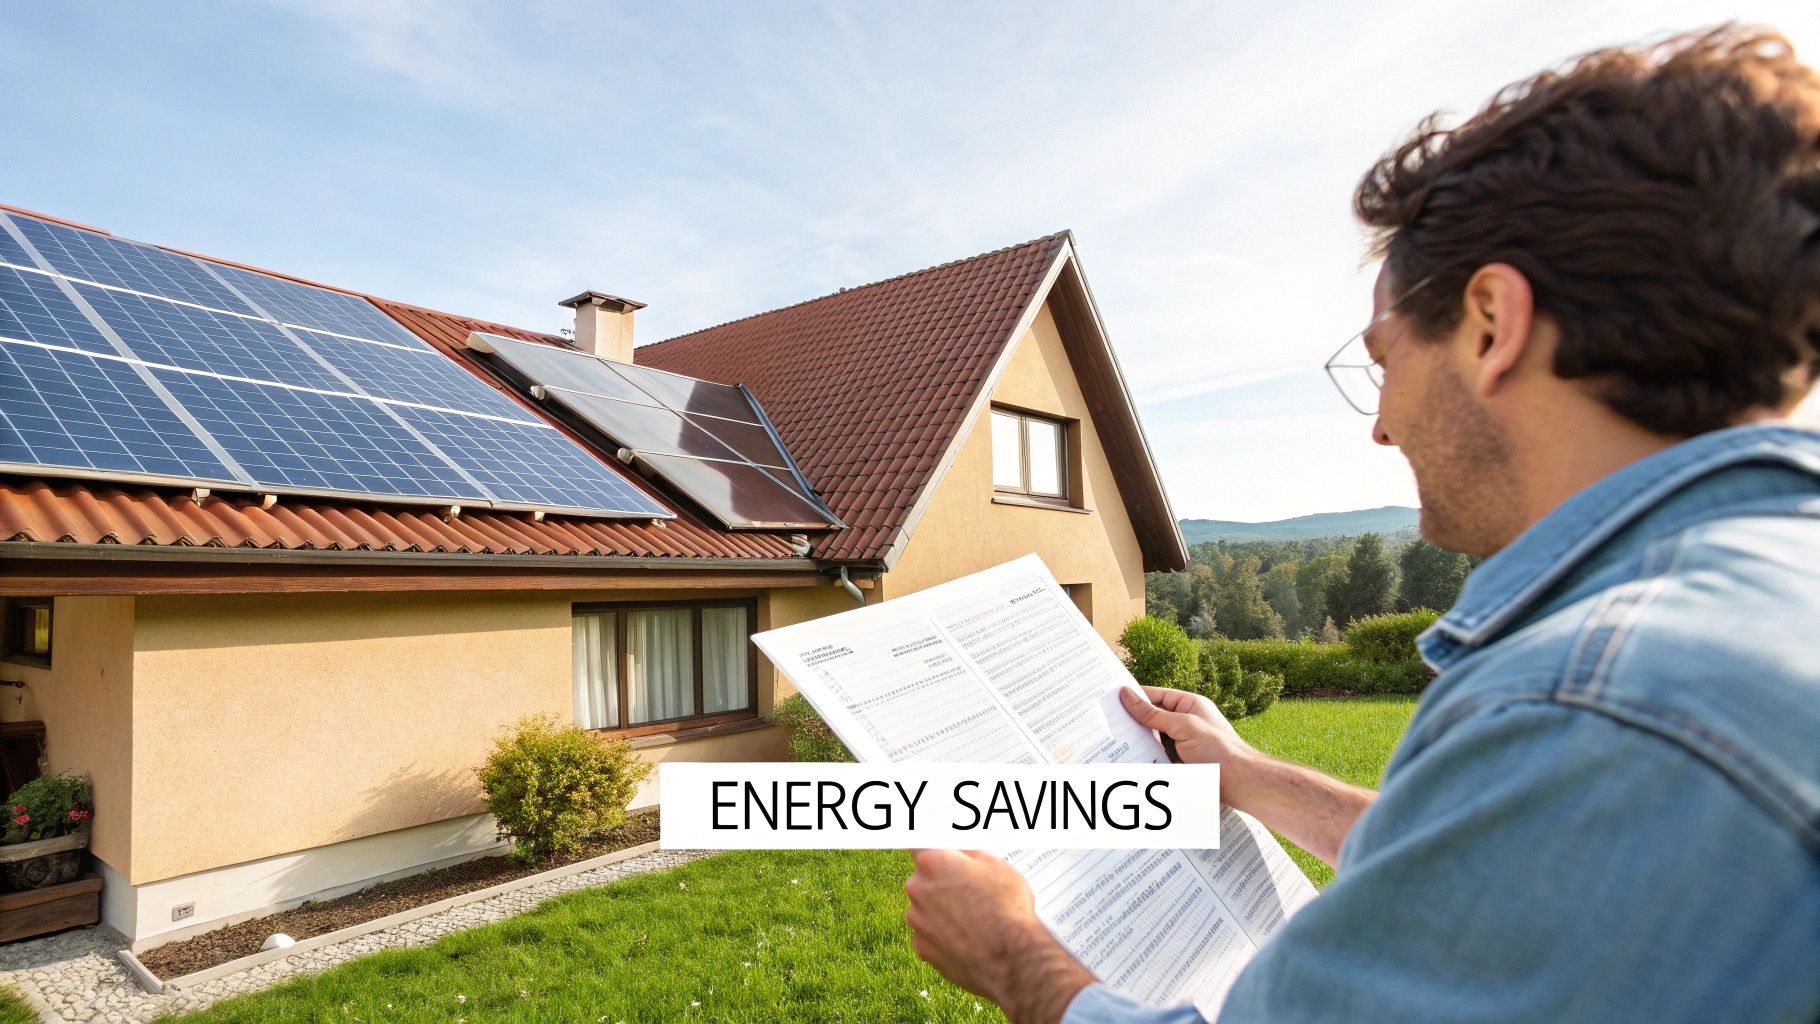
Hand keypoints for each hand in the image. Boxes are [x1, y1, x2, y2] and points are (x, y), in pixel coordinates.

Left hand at [904, 849, 1094, 1023]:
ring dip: (942, 910)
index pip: (917, 843)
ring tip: (974, 919)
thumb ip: (969, 855)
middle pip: (923, 879)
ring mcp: (917, 921)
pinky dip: (943, 935)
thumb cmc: (1007, 908)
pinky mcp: (922, 948)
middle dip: (941, 882)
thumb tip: (960, 852)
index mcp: (933, 863)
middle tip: (969, 891)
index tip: (936, 852)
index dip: (929, 848)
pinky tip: (967, 938)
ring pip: (925, 908)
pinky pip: (929, 934)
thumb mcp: (997, 866)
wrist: (1011, 959)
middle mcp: (917, 889)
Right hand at [1119, 685, 1257, 768]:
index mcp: (1189, 705)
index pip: (1156, 695)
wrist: (1241, 784)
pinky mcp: (1180, 762)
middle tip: (1106, 721)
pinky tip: (1128, 759)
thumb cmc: (1220, 751)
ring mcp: (1182, 743)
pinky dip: (1144, 757)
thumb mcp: (1184, 726)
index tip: (1111, 697)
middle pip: (1151, 717)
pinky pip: (1156, 756)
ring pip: (1151, 738)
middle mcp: (1185, 722)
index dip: (1135, 696)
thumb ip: (1154, 713)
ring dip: (1136, 741)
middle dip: (1132, 720)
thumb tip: (1127, 695)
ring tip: (1112, 740)